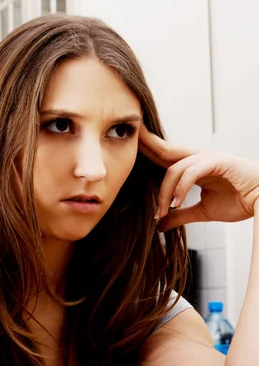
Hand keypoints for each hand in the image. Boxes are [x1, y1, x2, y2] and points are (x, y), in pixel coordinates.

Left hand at [138, 126, 258, 231]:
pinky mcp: (219, 161)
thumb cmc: (239, 203)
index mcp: (193, 166)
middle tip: (127, 140)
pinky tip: (175, 203)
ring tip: (163, 210)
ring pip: (174, 168)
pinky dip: (181, 188)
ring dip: (165, 192)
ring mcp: (209, 157)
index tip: (125, 150)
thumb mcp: (202, 212)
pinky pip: (191, 172)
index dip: (146, 152)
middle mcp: (198, 158)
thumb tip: (159, 225)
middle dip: (145, 144)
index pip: (164, 156)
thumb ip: (180, 215)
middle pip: (165, 149)